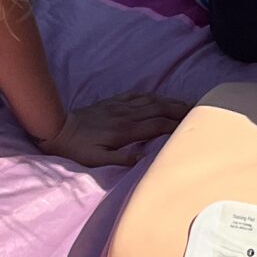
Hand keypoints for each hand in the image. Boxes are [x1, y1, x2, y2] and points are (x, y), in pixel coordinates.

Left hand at [43, 94, 186, 168]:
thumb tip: (142, 160)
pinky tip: (159, 97)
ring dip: (169, 101)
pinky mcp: (112, 102)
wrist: (58, 129)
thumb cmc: (78, 149)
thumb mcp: (97, 161)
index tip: (191, 126)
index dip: (175, 125)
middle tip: (198, 109)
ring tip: (185, 103)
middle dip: (179, 109)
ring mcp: (120, 107)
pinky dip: (151, 95)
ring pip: (150, 100)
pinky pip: (136, 96)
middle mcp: (126, 115)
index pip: (157, 126)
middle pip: (159, 109)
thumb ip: (120, 160)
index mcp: (125, 131)